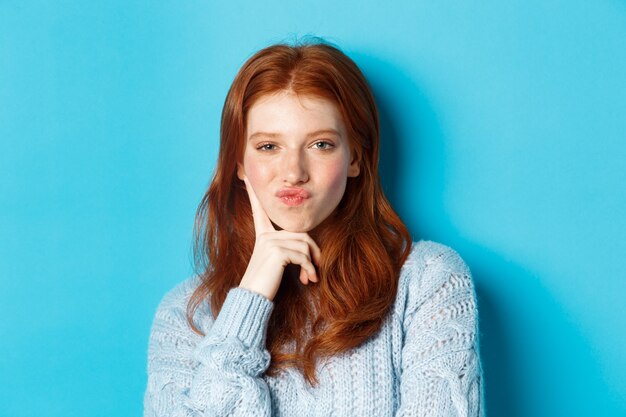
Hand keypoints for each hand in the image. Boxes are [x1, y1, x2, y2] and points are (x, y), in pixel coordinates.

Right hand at [238, 176, 320, 300]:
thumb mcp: (276, 263)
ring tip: (309, 278)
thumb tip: (309, 249)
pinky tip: (307, 279)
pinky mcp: (276, 251)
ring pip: (304, 243)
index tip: (247, 178)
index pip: (259, 211)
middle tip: (315, 269)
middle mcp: (265, 236)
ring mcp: (269, 242)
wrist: (252, 298)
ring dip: (311, 263)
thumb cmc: (265, 283)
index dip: (254, 195)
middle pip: (300, 233)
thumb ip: (287, 250)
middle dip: (313, 251)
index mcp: (262, 236)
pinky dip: (309, 268)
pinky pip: (302, 255)